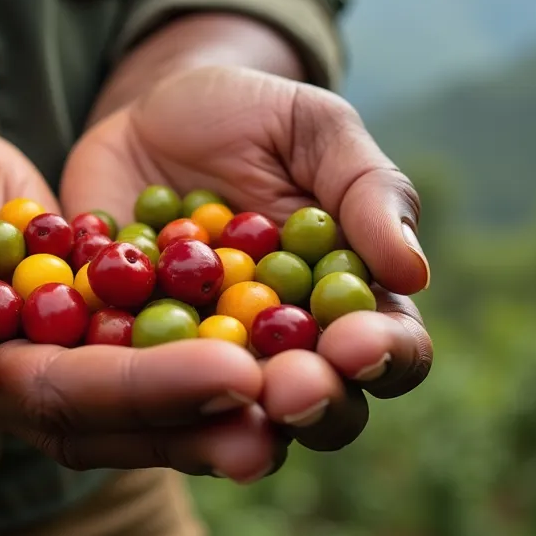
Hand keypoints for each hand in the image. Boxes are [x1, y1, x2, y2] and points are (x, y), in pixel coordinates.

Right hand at [0, 87, 275, 481]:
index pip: (55, 393)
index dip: (145, 389)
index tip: (234, 373)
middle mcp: (0, 381)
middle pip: (112, 420)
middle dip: (206, 415)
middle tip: (302, 404)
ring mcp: (44, 360)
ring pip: (141, 405)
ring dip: (224, 406)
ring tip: (312, 396)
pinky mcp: (80, 333)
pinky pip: (150, 357)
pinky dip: (213, 356)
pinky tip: (282, 350)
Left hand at [61, 66, 433, 460]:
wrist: (144, 115)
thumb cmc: (248, 117)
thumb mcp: (311, 128)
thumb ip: (367, 189)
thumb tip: (411, 271)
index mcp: (353, 301)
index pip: (392, 349)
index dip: (384, 356)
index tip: (356, 344)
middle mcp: (288, 349)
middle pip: (318, 406)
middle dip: (310, 404)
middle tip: (288, 391)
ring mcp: (208, 363)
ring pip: (228, 416)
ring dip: (228, 420)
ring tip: (220, 397)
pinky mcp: (135, 360)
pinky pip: (134, 385)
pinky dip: (132, 388)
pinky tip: (124, 381)